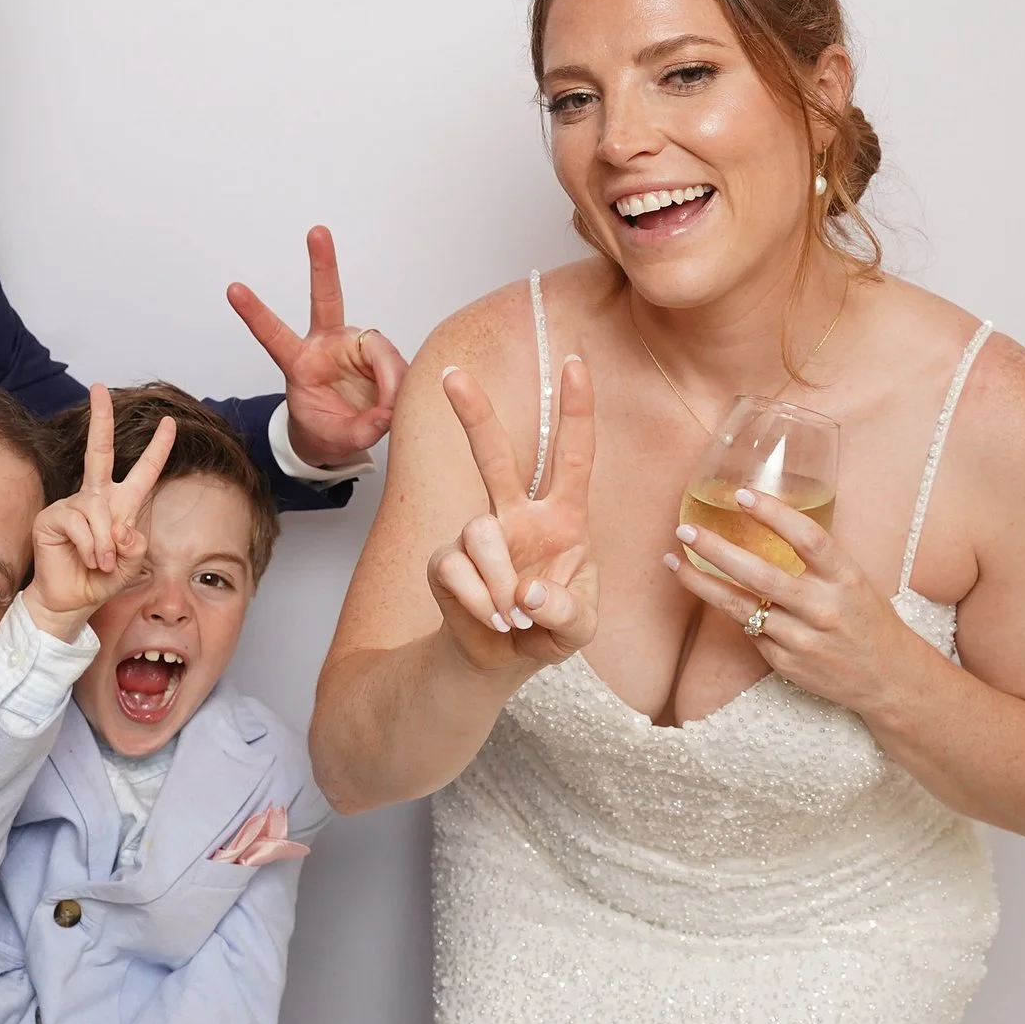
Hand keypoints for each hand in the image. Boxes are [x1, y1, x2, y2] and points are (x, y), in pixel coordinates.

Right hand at [21, 382, 179, 636]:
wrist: (71, 600)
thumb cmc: (100, 579)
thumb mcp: (130, 564)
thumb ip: (134, 545)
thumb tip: (121, 528)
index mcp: (121, 504)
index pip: (142, 471)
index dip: (158, 448)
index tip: (169, 422)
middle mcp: (96, 498)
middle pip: (97, 450)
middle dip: (100, 418)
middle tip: (98, 387)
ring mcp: (71, 504)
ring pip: (98, 510)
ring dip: (105, 542)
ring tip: (102, 563)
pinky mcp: (52, 517)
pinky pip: (78, 523)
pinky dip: (90, 545)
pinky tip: (88, 559)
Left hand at [228, 226, 408, 468]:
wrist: (341, 434)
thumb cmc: (325, 428)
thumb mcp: (333, 438)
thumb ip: (358, 430)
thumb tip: (388, 413)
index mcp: (299, 362)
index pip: (273, 334)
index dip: (254, 313)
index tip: (233, 290)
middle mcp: (326, 344)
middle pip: (326, 299)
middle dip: (323, 264)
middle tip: (317, 232)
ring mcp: (354, 346)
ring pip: (379, 349)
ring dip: (389, 378)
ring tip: (387, 408)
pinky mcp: (379, 355)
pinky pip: (398, 365)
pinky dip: (400, 385)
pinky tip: (398, 402)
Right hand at [425, 355, 597, 678]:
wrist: (501, 660)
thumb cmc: (547, 628)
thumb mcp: (578, 628)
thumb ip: (566, 612)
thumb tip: (526, 592)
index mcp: (563, 518)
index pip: (573, 457)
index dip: (577, 410)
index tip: (576, 363)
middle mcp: (518, 516)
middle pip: (495, 456)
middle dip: (474, 415)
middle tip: (452, 374)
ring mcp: (478, 536)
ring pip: (480, 533)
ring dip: (500, 580)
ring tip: (513, 617)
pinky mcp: (446, 561)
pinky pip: (457, 569)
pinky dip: (479, 601)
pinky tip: (492, 620)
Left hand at [664, 489, 935, 716]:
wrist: (888, 679)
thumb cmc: (866, 618)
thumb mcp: (853, 580)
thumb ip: (815, 558)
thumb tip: (765, 518)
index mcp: (846, 578)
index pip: (808, 539)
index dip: (773, 513)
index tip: (741, 494)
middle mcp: (823, 608)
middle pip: (760, 575)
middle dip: (716, 551)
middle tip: (685, 531)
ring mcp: (802, 639)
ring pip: (740, 608)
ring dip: (702, 584)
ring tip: (675, 562)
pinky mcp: (785, 662)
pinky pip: (748, 631)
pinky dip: (732, 612)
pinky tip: (717, 597)